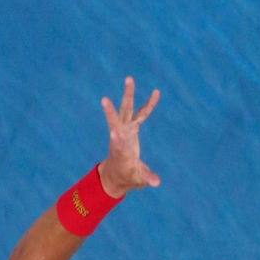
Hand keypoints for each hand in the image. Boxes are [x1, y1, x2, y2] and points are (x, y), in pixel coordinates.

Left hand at [98, 77, 160, 196]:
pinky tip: (156, 92)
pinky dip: (148, 104)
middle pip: (115, 122)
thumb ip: (147, 178)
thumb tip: (156, 182)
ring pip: (126, 110)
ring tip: (129, 78)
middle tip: (104, 98)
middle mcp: (120, 138)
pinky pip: (141, 113)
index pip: (117, 146)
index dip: (117, 141)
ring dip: (128, 95)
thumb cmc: (128, 177)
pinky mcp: (131, 128)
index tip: (114, 135)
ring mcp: (125, 131)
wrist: (118, 174)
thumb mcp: (138, 180)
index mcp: (121, 153)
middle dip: (110, 112)